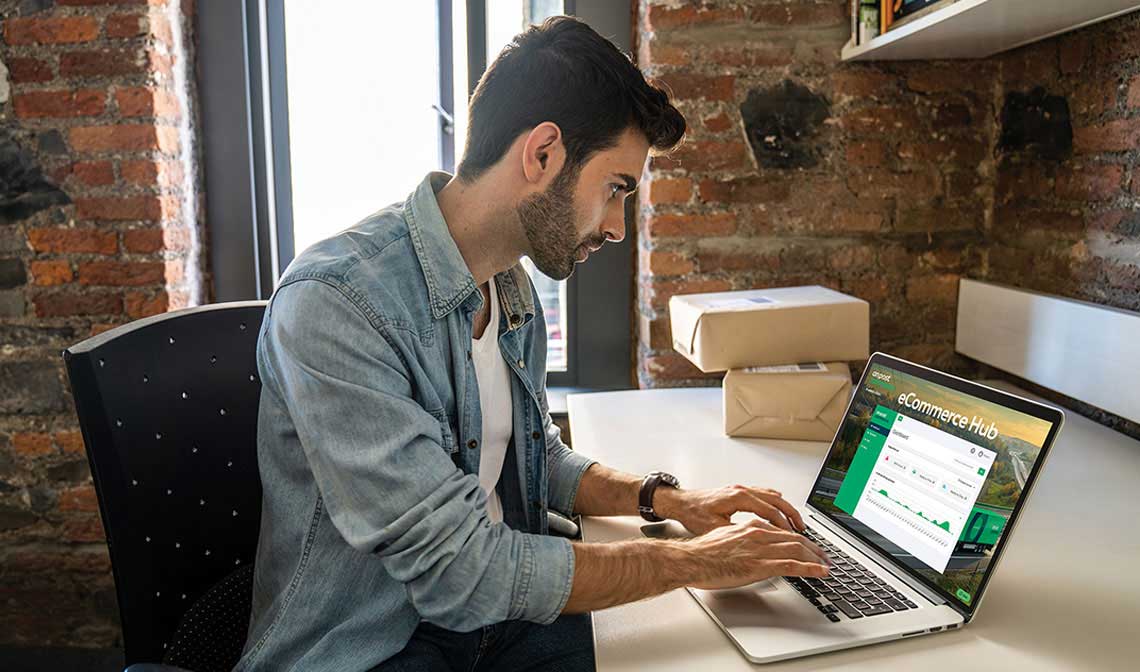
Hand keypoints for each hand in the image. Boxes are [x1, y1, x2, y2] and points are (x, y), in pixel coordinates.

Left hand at [655, 483, 806, 534]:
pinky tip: (780, 511)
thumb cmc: (693, 514)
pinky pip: (763, 495)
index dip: (785, 526)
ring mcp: (741, 489)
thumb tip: (755, 545)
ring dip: (786, 510)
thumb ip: (738, 534)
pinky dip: (775, 504)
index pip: (771, 511)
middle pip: (777, 501)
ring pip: (772, 497)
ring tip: (797, 524)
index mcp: (739, 498)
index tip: (796, 538)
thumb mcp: (716, 529)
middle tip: (805, 531)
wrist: (679, 502)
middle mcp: (742, 490)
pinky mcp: (738, 493)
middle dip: (793, 516)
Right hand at [684, 518, 829, 589]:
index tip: (807, 545)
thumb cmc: (702, 552)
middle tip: (825, 555)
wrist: (691, 559)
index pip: (782, 531)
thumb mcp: (724, 539)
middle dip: (813, 547)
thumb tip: (749, 549)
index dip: (799, 538)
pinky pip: (793, 565)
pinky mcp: (760, 565)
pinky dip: (811, 568)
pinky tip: (820, 572)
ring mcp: (760, 549)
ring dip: (816, 557)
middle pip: (795, 538)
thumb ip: (741, 541)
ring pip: (797, 549)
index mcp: (750, 527)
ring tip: (826, 565)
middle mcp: (758, 533)